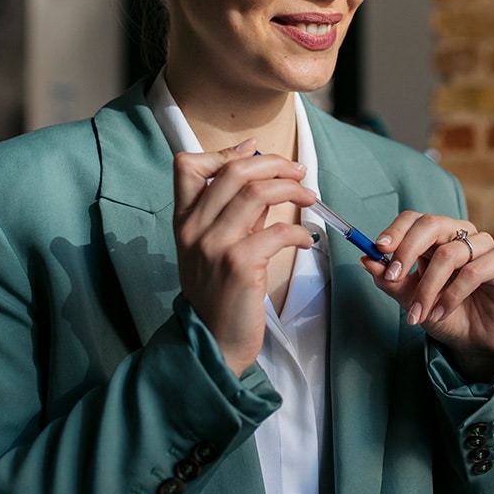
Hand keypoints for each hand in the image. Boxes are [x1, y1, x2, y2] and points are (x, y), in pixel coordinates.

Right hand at [172, 143, 315, 375]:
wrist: (212, 342)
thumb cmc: (220, 293)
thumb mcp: (215, 246)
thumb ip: (234, 212)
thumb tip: (260, 173)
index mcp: (184, 221)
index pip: (188, 166)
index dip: (226, 152)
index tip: (256, 150)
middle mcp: (194, 229)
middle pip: (233, 171)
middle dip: (273, 163)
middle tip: (298, 173)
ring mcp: (214, 246)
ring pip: (256, 192)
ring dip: (291, 190)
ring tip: (309, 198)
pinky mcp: (239, 266)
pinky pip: (276, 231)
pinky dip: (299, 231)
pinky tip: (306, 240)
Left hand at [360, 212, 493, 380]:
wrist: (475, 341)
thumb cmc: (445, 314)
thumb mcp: (412, 300)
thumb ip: (391, 281)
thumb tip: (367, 259)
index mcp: (436, 237)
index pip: (414, 219)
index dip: (396, 230)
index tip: (378, 248)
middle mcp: (460, 234)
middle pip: (432, 224)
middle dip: (407, 249)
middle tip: (393, 276)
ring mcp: (483, 245)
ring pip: (449, 253)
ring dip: (428, 287)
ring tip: (419, 313)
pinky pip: (473, 271)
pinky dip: (452, 295)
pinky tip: (442, 313)